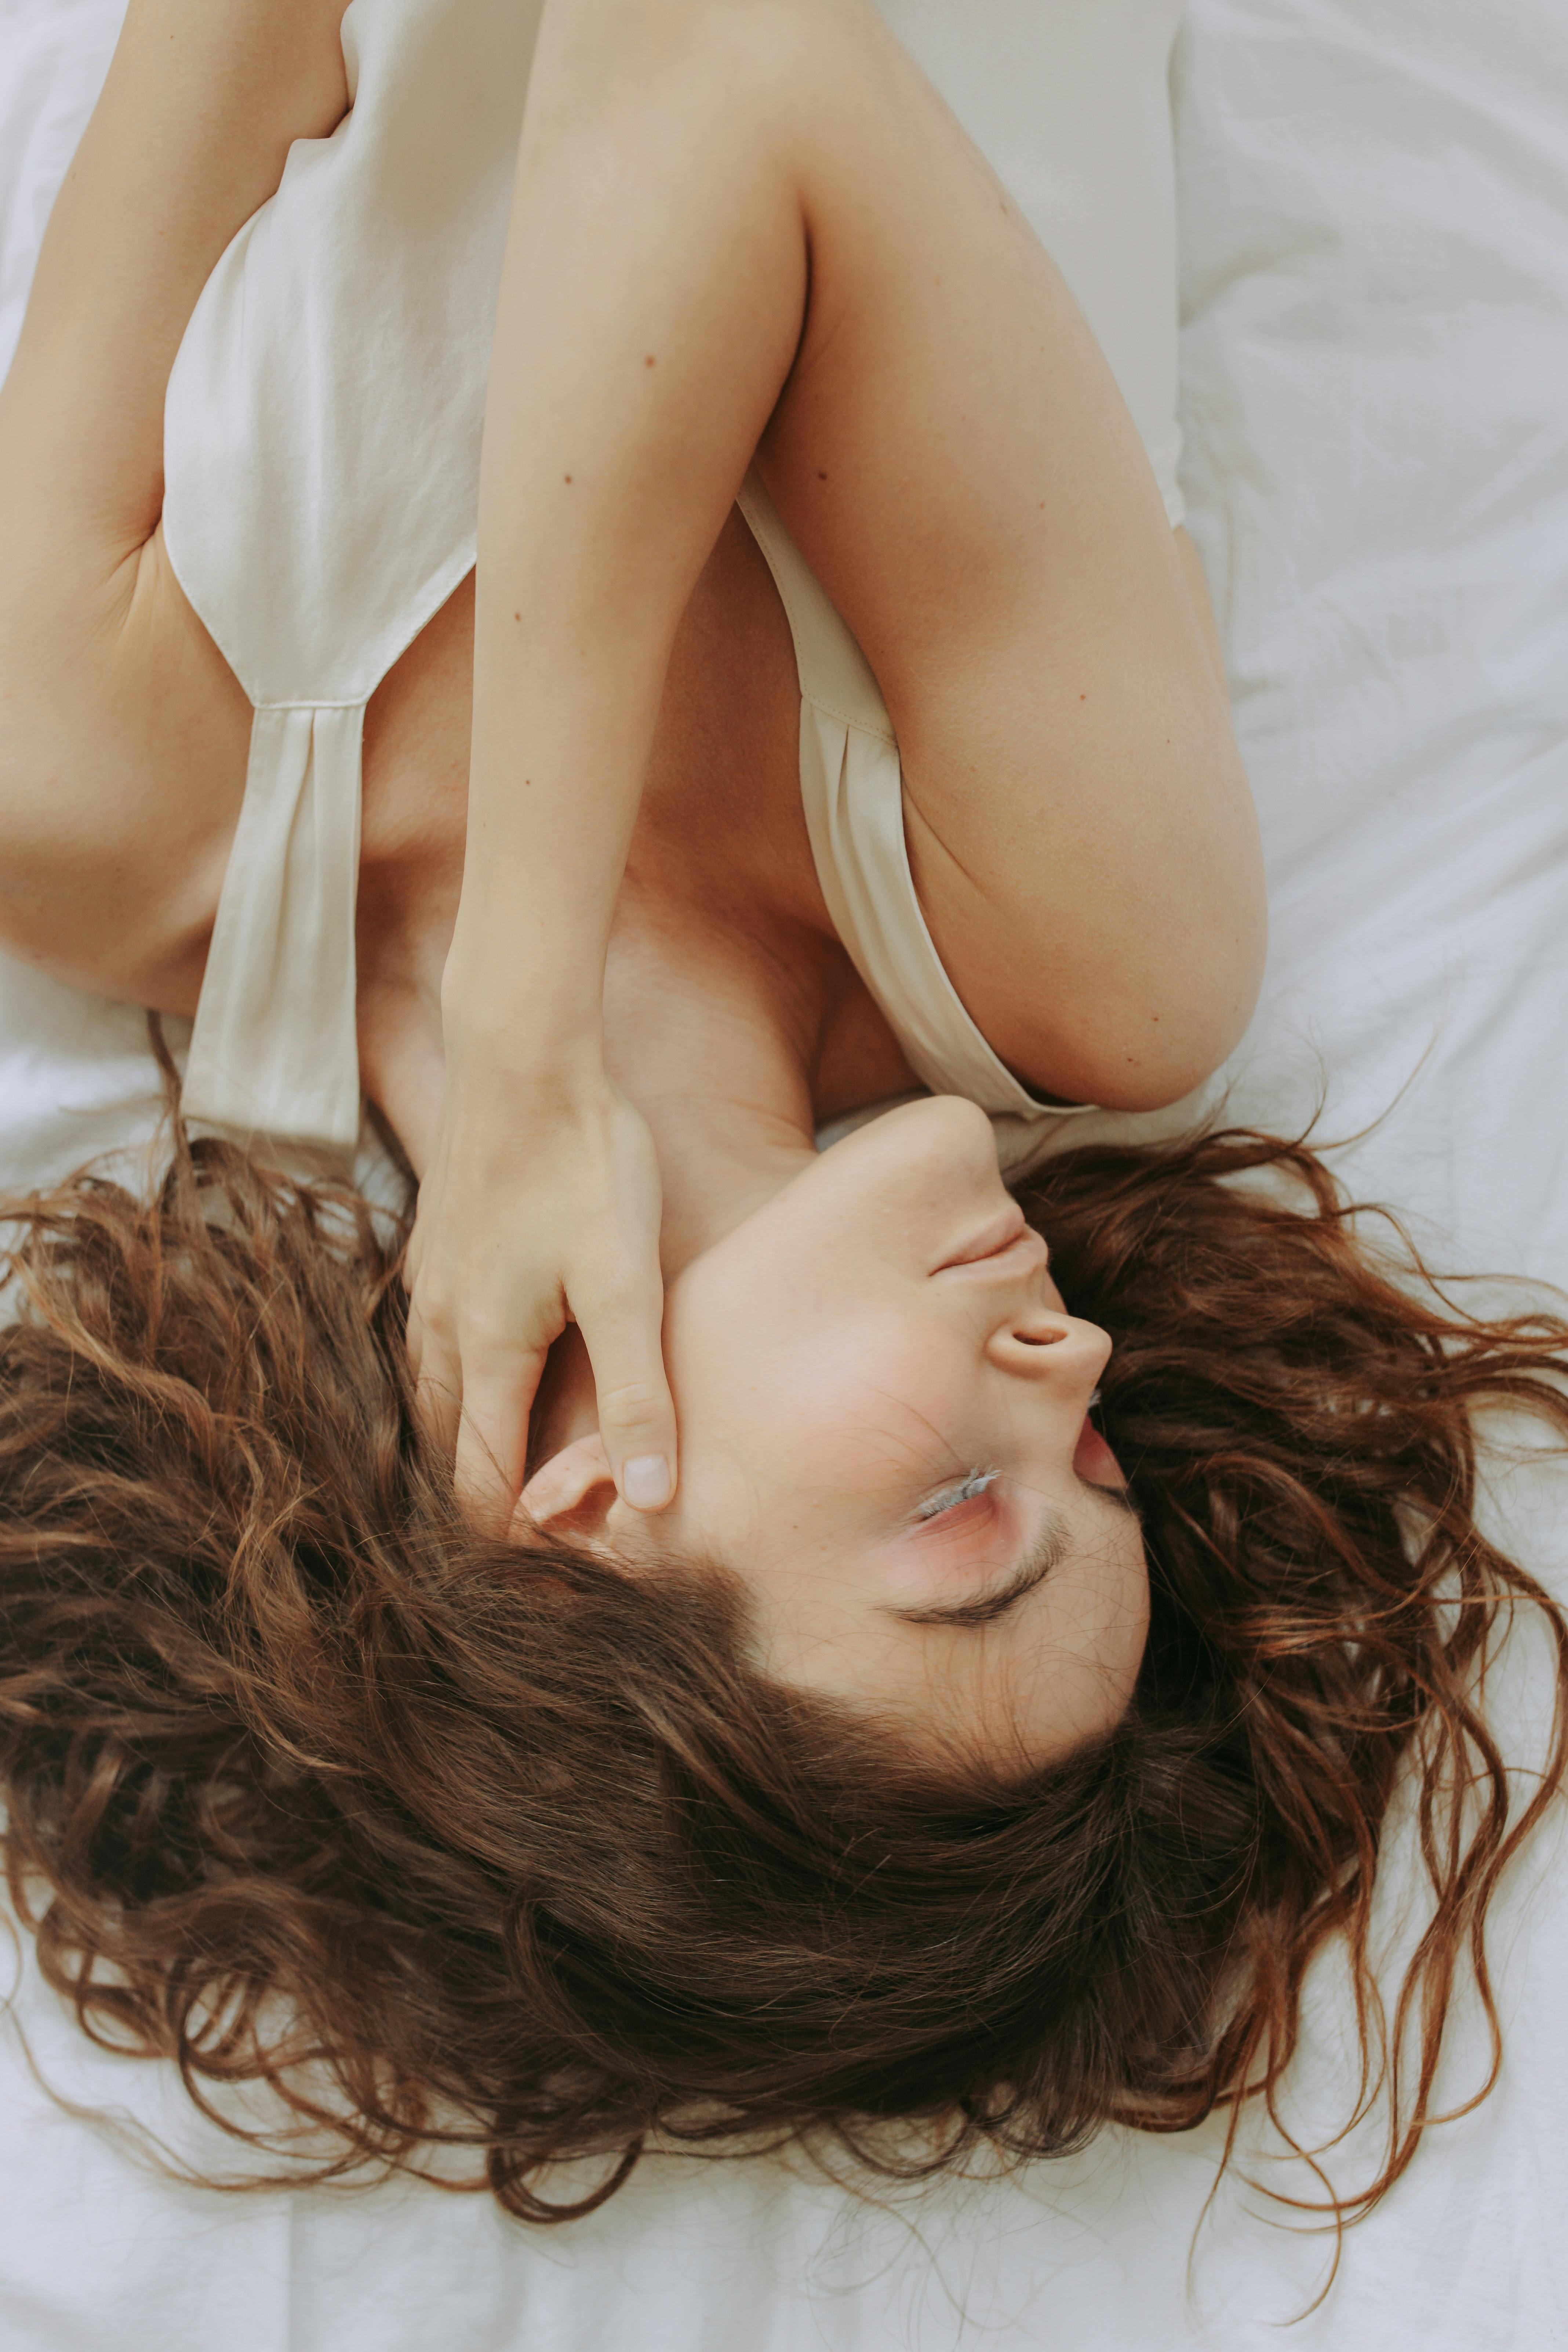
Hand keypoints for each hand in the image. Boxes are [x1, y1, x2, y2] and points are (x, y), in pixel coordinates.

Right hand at [405, 1047, 675, 1526]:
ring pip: (435, 1402)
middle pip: (447, 1454)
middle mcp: (442, 1331)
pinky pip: (436, 1351)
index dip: (511, 1546)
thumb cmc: (582, 1161)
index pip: (478, 1488)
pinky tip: (499, 1386)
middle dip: (485, 1508)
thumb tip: (650, 1497)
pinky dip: (463, 1392)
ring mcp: (435, 1289)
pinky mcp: (444, 1253)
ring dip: (470, 1448)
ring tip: (521, 1486)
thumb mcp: (626, 1282)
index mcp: (485, 1353)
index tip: (556, 1586)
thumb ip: (636, 1390)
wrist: (525, 1055)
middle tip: (542, 1549)